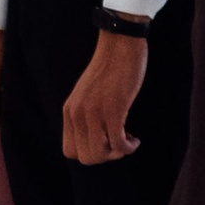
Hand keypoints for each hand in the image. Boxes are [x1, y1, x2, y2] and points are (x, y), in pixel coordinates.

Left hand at [62, 28, 148, 163]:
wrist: (119, 46)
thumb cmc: (108, 69)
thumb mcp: (86, 95)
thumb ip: (84, 114)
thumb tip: (95, 140)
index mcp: (69, 111)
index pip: (70, 152)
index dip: (90, 152)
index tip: (104, 142)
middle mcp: (77, 114)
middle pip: (86, 158)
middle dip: (106, 156)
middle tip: (118, 141)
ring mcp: (93, 113)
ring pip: (100, 155)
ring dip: (118, 153)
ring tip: (127, 139)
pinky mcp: (113, 110)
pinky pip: (119, 144)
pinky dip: (129, 147)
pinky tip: (135, 139)